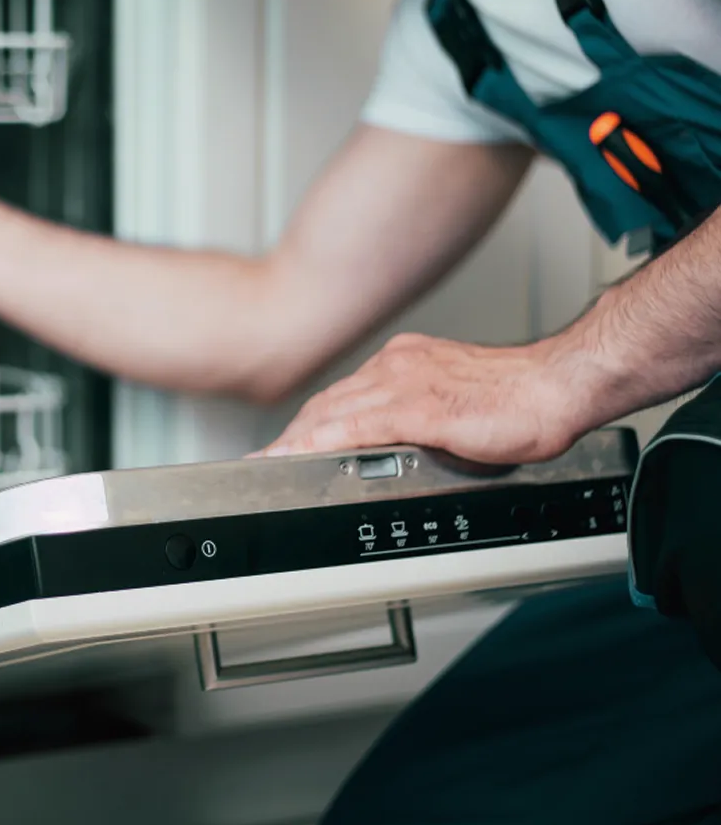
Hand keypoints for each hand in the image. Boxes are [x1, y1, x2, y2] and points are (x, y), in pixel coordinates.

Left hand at [265, 332, 589, 464]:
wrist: (556, 387)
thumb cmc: (518, 398)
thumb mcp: (450, 402)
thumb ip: (416, 414)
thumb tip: (397, 442)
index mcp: (403, 362)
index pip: (342, 395)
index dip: (309, 420)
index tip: (287, 440)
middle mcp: (397, 366)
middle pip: (329, 403)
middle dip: (295, 434)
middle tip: (268, 458)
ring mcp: (406, 384)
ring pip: (336, 412)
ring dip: (299, 440)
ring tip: (273, 462)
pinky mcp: (421, 408)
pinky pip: (361, 426)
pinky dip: (327, 442)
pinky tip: (306, 455)